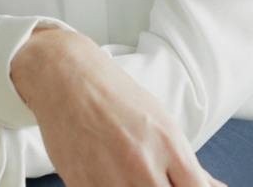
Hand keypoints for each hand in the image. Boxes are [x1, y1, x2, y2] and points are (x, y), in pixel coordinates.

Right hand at [11, 29, 226, 186]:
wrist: (68, 77)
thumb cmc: (116, 96)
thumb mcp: (160, 120)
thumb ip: (184, 161)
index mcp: (169, 144)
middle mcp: (143, 163)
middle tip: (155, 179)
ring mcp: (112, 178)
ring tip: (128, 176)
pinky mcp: (82, 186)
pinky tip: (109, 178)